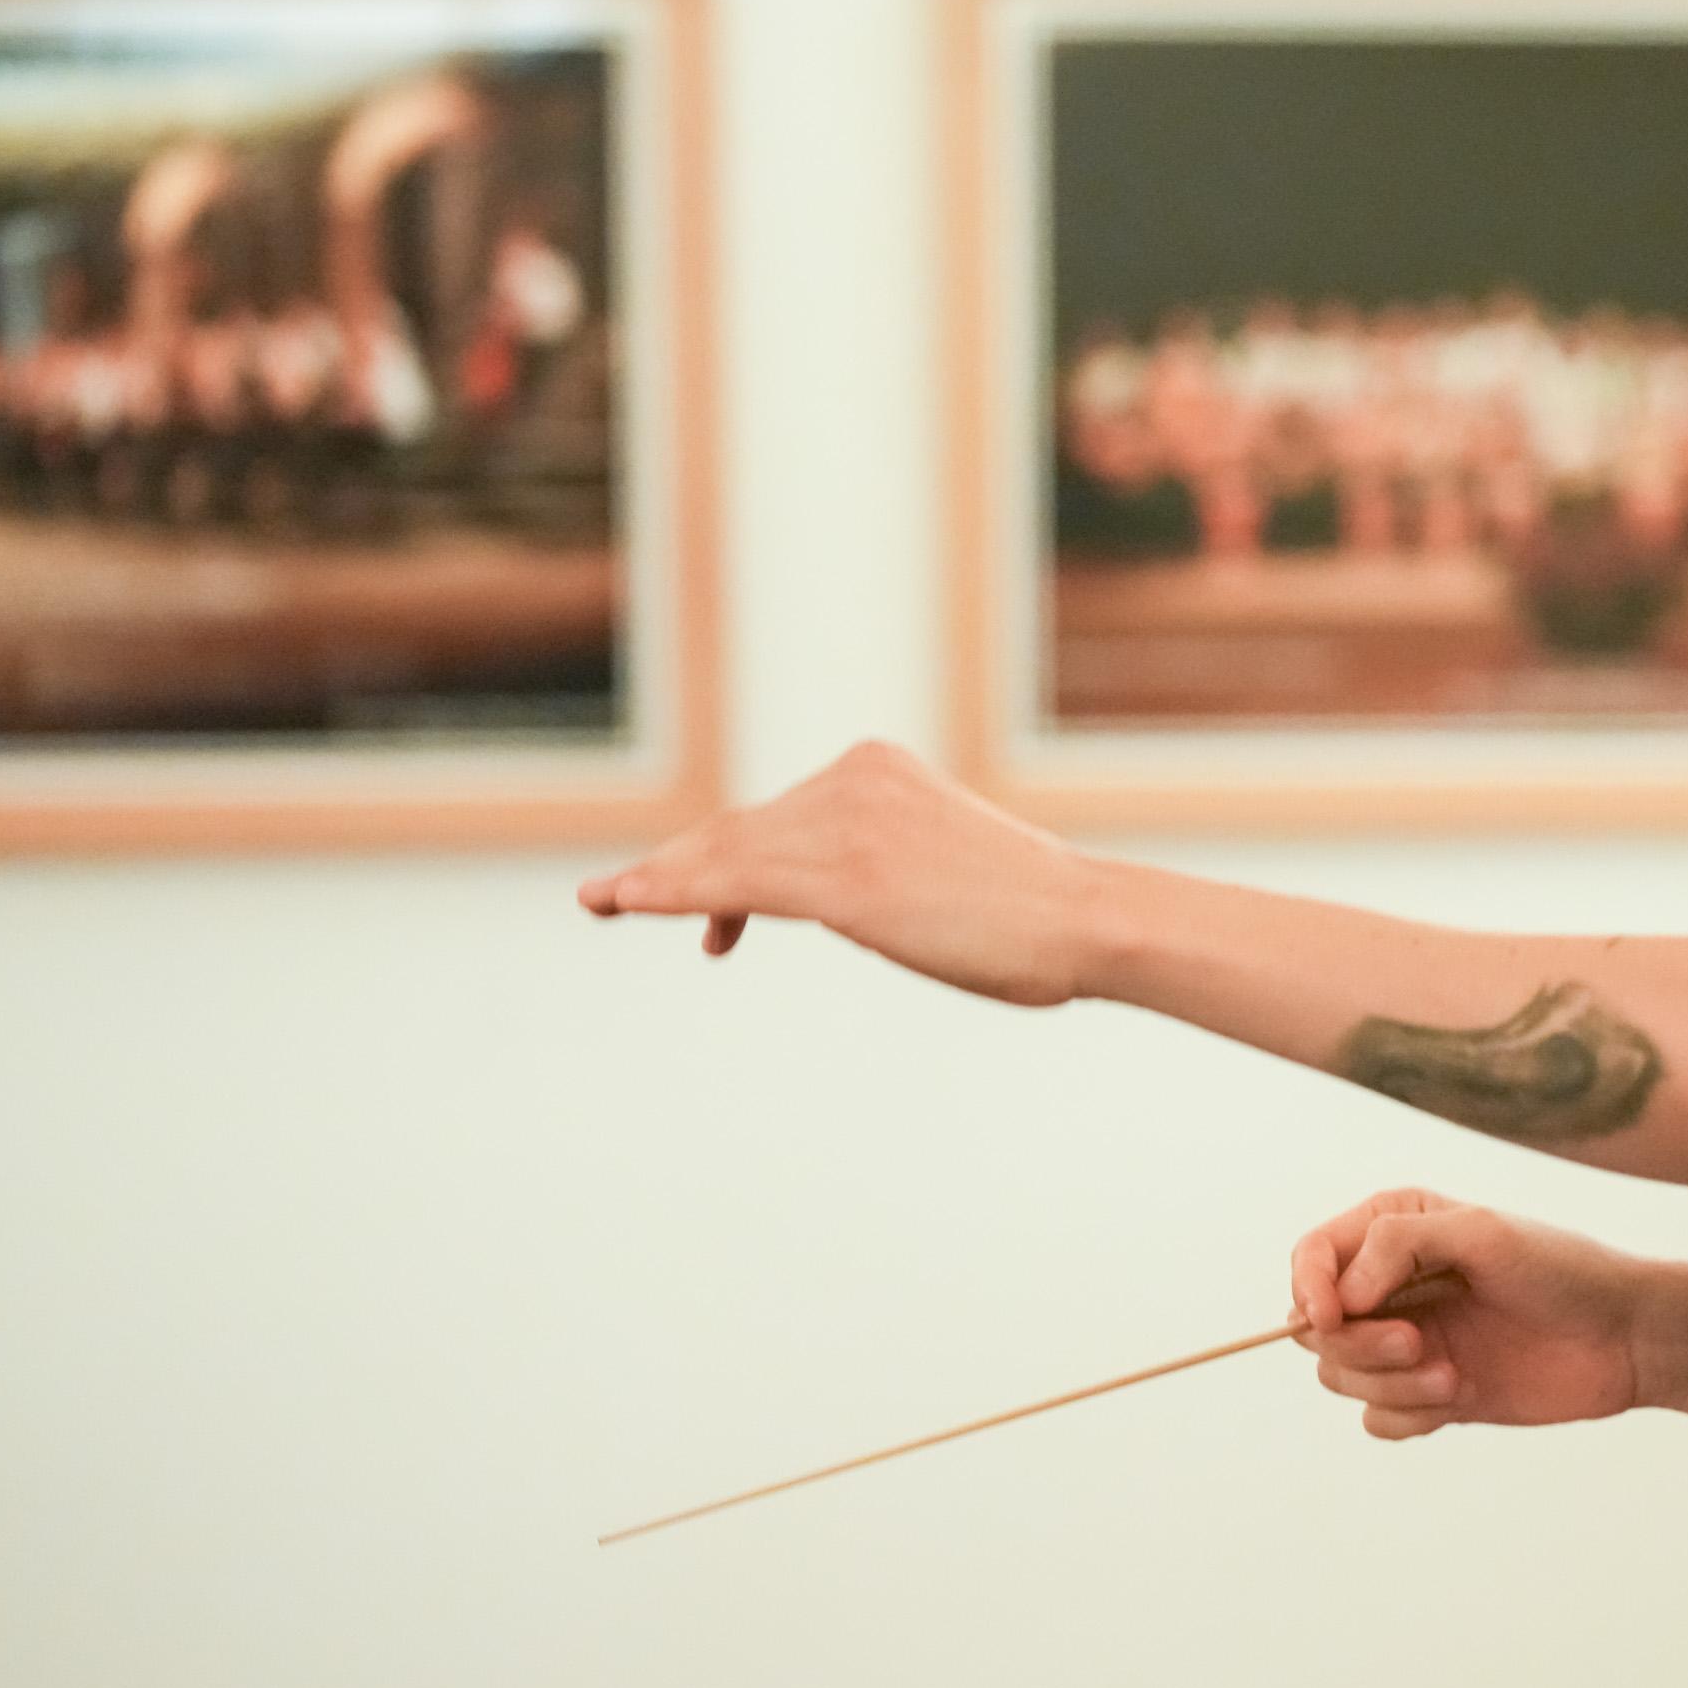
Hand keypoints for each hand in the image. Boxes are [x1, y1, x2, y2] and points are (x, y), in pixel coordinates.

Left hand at [575, 741, 1100, 1006]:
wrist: (1085, 919)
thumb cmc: (1037, 912)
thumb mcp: (950, 862)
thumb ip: (891, 861)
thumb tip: (862, 895)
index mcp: (882, 767)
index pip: (776, 813)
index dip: (720, 855)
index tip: (692, 898)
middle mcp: (854, 779)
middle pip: (738, 828)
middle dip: (673, 864)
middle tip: (612, 895)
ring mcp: (845, 826)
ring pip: (724, 854)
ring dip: (655, 880)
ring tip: (602, 901)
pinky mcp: (840, 879)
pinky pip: (731, 881)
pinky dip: (666, 889)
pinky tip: (626, 899)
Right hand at [1289, 1188, 1687, 1441]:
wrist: (1625, 1337)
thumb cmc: (1560, 1268)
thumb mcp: (1481, 1232)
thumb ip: (1399, 1242)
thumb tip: (1341, 1294)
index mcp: (1396, 1230)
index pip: (1312, 1257)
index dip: (1308, 1289)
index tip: (1334, 1317)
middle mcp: (1393, 1286)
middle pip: (1316, 1328)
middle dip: (1357, 1345)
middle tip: (1418, 1343)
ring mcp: (1409, 1343)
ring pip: (1341, 1377)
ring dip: (1390, 1384)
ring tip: (1452, 1376)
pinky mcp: (1430, 1394)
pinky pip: (1377, 1421)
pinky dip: (1408, 1416)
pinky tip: (1460, 1398)